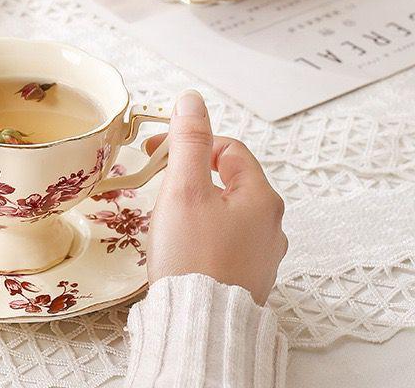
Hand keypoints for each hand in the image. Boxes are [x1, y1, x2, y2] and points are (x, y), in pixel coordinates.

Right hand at [145, 90, 286, 304]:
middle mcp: (271, 226)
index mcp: (262, 198)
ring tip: (165, 218)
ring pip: (224, 211)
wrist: (198, 326)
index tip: (157, 152)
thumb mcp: (185, 189)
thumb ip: (189, 141)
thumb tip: (193, 100)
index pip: (229, 150)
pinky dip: (201, 232)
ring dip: (194, 204)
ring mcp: (262, 255)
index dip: (191, 144)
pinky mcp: (247, 278)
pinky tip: (180, 246)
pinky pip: (224, 240)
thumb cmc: (192, 256)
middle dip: (190, 175)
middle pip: (228, 180)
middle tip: (159, 185)